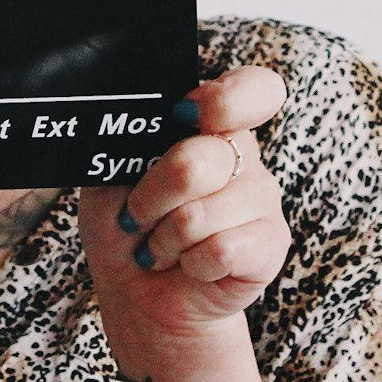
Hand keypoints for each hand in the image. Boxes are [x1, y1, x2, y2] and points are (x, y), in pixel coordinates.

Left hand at [80, 66, 291, 342]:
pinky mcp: (272, 244)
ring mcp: (263, 198)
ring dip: (165, 240)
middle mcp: (242, 155)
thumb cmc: (126, 224)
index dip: (227, 98)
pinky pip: (221, 250)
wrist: (138, 292)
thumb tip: (140, 122)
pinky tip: (190, 265)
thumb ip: (128, 143)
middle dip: (151, 197)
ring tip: (161, 246)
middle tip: (136, 215)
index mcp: (208, 124)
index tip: (184, 112)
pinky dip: (190, 264)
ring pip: (202, 214)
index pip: (254, 89)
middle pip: (200, 161)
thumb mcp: (110, 175)